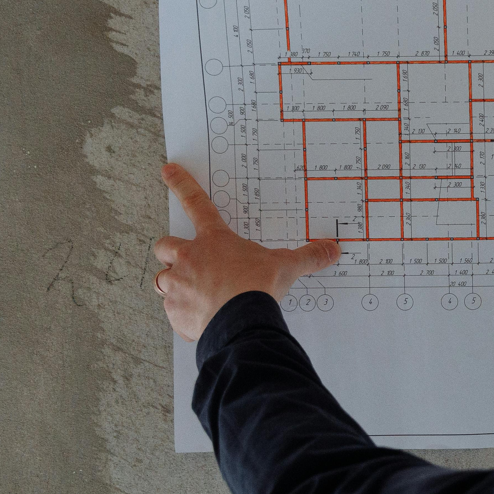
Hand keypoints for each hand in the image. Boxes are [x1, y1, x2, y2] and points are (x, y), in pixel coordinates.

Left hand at [153, 163, 339, 339]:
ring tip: (195, 296)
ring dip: (174, 286)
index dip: (182, 184)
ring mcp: (179, 287)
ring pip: (162, 280)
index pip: (196, 204)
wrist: (241, 322)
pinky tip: (201, 320)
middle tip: (183, 262)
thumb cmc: (257, 288)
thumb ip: (307, 257)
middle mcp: (189, 259)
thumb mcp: (285, 267)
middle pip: (164, 246)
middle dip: (170, 252)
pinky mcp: (176, 313)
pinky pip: (173, 313)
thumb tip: (332, 249)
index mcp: (213, 241)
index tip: (168, 171)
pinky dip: (183, 315)